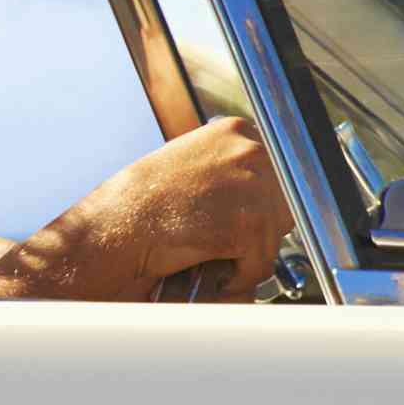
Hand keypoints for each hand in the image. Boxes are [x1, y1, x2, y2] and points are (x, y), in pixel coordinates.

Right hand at [124, 116, 289, 290]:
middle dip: (261, 228)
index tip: (245, 218)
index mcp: (236, 130)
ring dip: (249, 254)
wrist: (117, 225)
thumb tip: (264, 192)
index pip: (280, 171)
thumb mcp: (193, 164)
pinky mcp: (250, 221)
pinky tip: (208, 262)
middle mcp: (251, 150)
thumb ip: (230, 169)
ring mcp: (253, 185)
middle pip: (286, 202)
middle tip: (226, 241)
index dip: (263, 201)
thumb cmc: (144, 201)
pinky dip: (239, 274)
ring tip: (212, 251)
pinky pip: (262, 261)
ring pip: (276, 234)